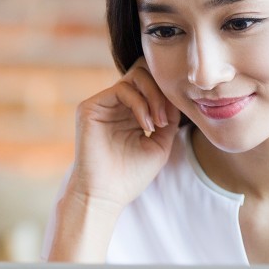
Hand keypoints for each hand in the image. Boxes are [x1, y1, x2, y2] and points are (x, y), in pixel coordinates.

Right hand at [65, 56, 181, 210]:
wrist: (106, 195)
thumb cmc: (132, 175)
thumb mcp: (160, 145)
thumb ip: (170, 118)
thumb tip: (178, 96)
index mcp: (131, 113)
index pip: (152, 85)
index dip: (167, 93)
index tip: (176, 117)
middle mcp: (116, 105)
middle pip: (144, 73)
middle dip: (162, 92)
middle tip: (167, 120)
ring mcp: (103, 104)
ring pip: (136, 76)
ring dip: (154, 98)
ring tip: (159, 124)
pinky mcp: (91, 107)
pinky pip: (122, 88)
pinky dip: (141, 104)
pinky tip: (147, 126)